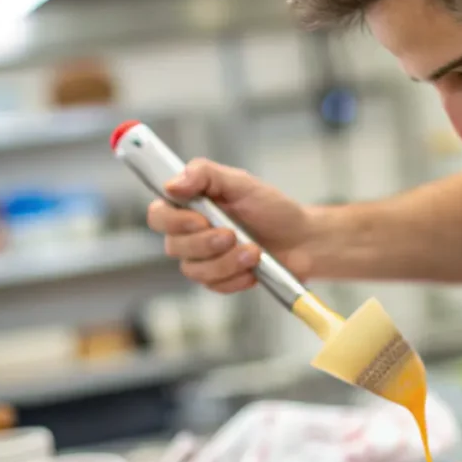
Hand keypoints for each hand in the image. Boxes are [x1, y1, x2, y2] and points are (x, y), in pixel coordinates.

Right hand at [146, 159, 312, 293]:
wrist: (303, 241)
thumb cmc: (272, 209)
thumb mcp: (241, 182)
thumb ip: (205, 174)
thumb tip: (172, 184)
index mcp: (190, 206)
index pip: (158, 215)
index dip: (173, 221)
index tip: (200, 219)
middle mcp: (191, 234)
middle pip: (173, 247)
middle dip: (206, 243)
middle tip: (234, 235)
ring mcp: (204, 259)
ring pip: (194, 270)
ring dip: (226, 262)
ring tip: (253, 251)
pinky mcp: (220, 280)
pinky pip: (214, 286)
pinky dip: (236, 278)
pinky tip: (254, 268)